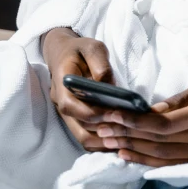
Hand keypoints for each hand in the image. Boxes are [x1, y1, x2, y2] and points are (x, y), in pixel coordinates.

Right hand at [42, 28, 118, 152]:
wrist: (63, 53)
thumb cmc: (80, 49)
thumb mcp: (93, 48)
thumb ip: (101, 65)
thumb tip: (111, 87)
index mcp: (62, 83)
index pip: (72, 106)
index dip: (93, 112)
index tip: (115, 112)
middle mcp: (61, 102)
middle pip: (79, 126)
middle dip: (103, 129)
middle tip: (126, 127)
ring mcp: (66, 113)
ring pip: (82, 136)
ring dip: (103, 140)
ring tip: (125, 137)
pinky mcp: (74, 118)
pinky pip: (85, 135)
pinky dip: (101, 141)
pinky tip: (118, 138)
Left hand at [95, 80, 187, 166]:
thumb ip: (179, 100)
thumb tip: (151, 109)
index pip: (163, 123)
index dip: (136, 120)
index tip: (113, 113)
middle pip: (156, 141)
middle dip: (125, 134)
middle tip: (100, 127)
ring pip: (159, 156)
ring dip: (130, 148)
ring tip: (107, 140)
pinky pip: (167, 165)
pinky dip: (145, 161)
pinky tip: (127, 155)